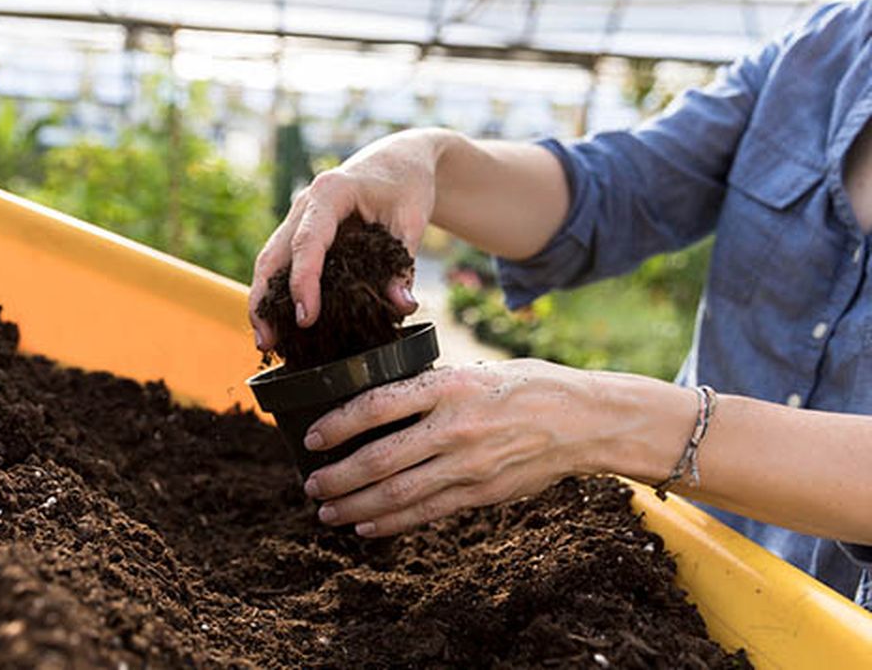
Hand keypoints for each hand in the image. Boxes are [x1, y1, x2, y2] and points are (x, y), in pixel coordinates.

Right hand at [248, 129, 453, 350]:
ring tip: (266, 340)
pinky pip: (281, 263)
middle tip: (268, 340)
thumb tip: (401, 306)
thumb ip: (403, 264)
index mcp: (330, 193)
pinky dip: (276, 292)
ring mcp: (298, 218)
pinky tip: (280, 322)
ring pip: (269, 261)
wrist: (400, 160)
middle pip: (273, 254)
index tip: (306, 318)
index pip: (308, 243)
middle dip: (264, 299)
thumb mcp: (412, 221)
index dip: (303, 282)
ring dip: (263, 300)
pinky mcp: (301, 231)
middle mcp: (305, 204)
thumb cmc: (406, 184)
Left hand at [301, 360, 695, 536]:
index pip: (377, 405)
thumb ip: (430, 388)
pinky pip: (427, 512)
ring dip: (355, 506)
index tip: (312, 436)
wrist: (585, 421)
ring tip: (328, 512)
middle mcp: (455, 427)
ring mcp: (469, 464)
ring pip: (398, 493)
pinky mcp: (481, 493)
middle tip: (311, 484)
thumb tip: (377, 404)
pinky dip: (392, 522)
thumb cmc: (526, 387)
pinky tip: (366, 526)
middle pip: (380, 459)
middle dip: (338, 477)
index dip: (338, 424)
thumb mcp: (475, 370)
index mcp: (449, 386)